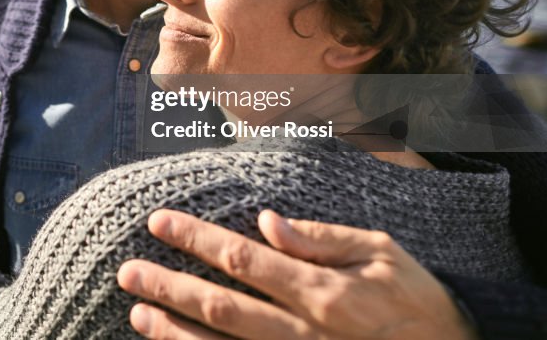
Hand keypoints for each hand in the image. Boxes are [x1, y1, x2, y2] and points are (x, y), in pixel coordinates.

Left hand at [117, 209, 476, 339]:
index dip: (195, 239)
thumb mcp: (384, 254)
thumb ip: (323, 238)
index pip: (242, 258)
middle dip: (168, 287)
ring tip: (137, 315)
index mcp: (323, 292)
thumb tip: (268, 219)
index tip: (159, 222)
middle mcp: (304, 335)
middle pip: (220, 308)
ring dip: (174, 333)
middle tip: (128, 272)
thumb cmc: (418, 303)